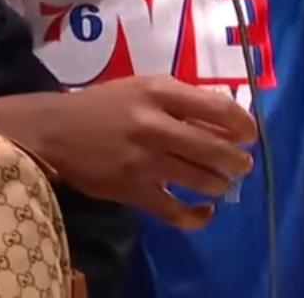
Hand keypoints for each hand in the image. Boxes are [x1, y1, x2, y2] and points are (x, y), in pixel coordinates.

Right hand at [0, 76, 256, 229]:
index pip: (218, 107)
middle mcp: (156, 125)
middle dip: (237, 161)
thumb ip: (180, 99)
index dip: (243, 124)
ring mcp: (145, 161)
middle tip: (240, 165)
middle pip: (216, 148)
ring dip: (219, 184)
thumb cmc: (102, 106)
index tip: (250, 135)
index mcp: (159, 92)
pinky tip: (204, 212)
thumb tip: (226, 119)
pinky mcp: (133, 191)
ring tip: (219, 183)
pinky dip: (198, 216)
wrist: (53, 132)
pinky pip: (177, 211)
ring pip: (203, 180)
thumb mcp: (141, 87)